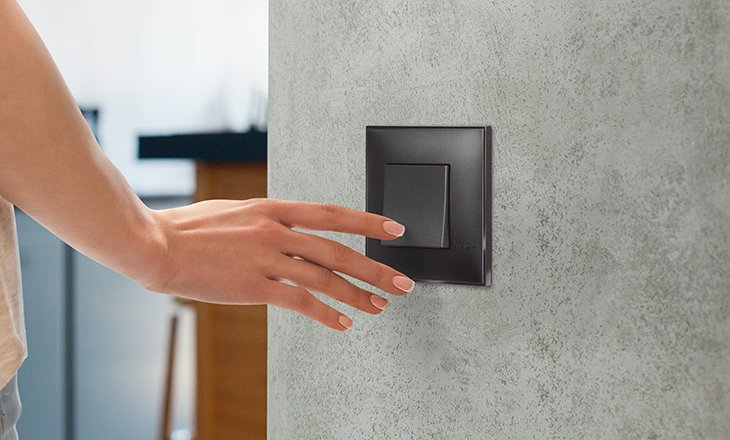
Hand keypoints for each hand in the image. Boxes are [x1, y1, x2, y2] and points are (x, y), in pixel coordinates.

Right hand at [147, 198, 413, 329]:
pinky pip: (300, 301)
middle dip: (376, 269)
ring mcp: (267, 258)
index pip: (333, 214)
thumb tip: (293, 231)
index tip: (396, 229)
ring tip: (379, 307)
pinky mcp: (255, 286)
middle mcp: (277, 231)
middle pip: (339, 251)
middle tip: (402, 283)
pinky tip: (342, 323)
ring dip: (357, 295)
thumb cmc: (192, 228)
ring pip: (325, 279)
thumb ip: (269, 220)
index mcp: (274, 208)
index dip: (368, 222)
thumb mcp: (238, 211)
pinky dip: (325, 313)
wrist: (157, 245)